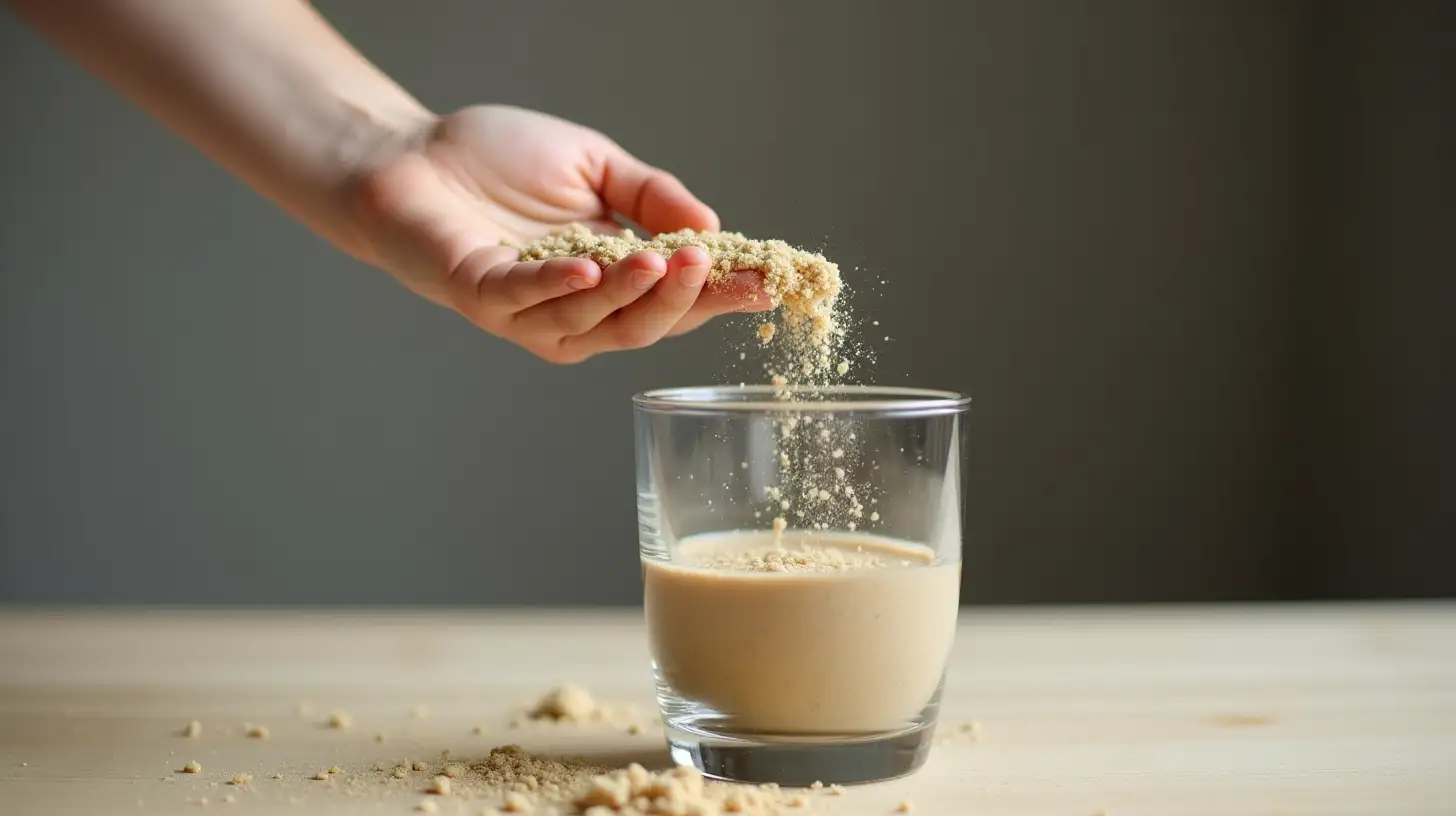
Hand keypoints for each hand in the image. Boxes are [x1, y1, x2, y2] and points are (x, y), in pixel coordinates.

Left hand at [351, 105, 767, 362]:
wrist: (411, 155)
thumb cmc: (496, 161)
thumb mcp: (594, 167)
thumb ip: (650, 194)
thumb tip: (715, 226)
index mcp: (609, 279)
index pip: (677, 296)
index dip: (723, 291)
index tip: (771, 279)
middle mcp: (574, 309)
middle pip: (643, 325)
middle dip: (685, 299)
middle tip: (715, 265)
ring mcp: (527, 312)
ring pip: (592, 324)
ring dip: (632, 295)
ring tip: (664, 258)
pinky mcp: (481, 296)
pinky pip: (526, 301)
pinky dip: (559, 289)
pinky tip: (590, 269)